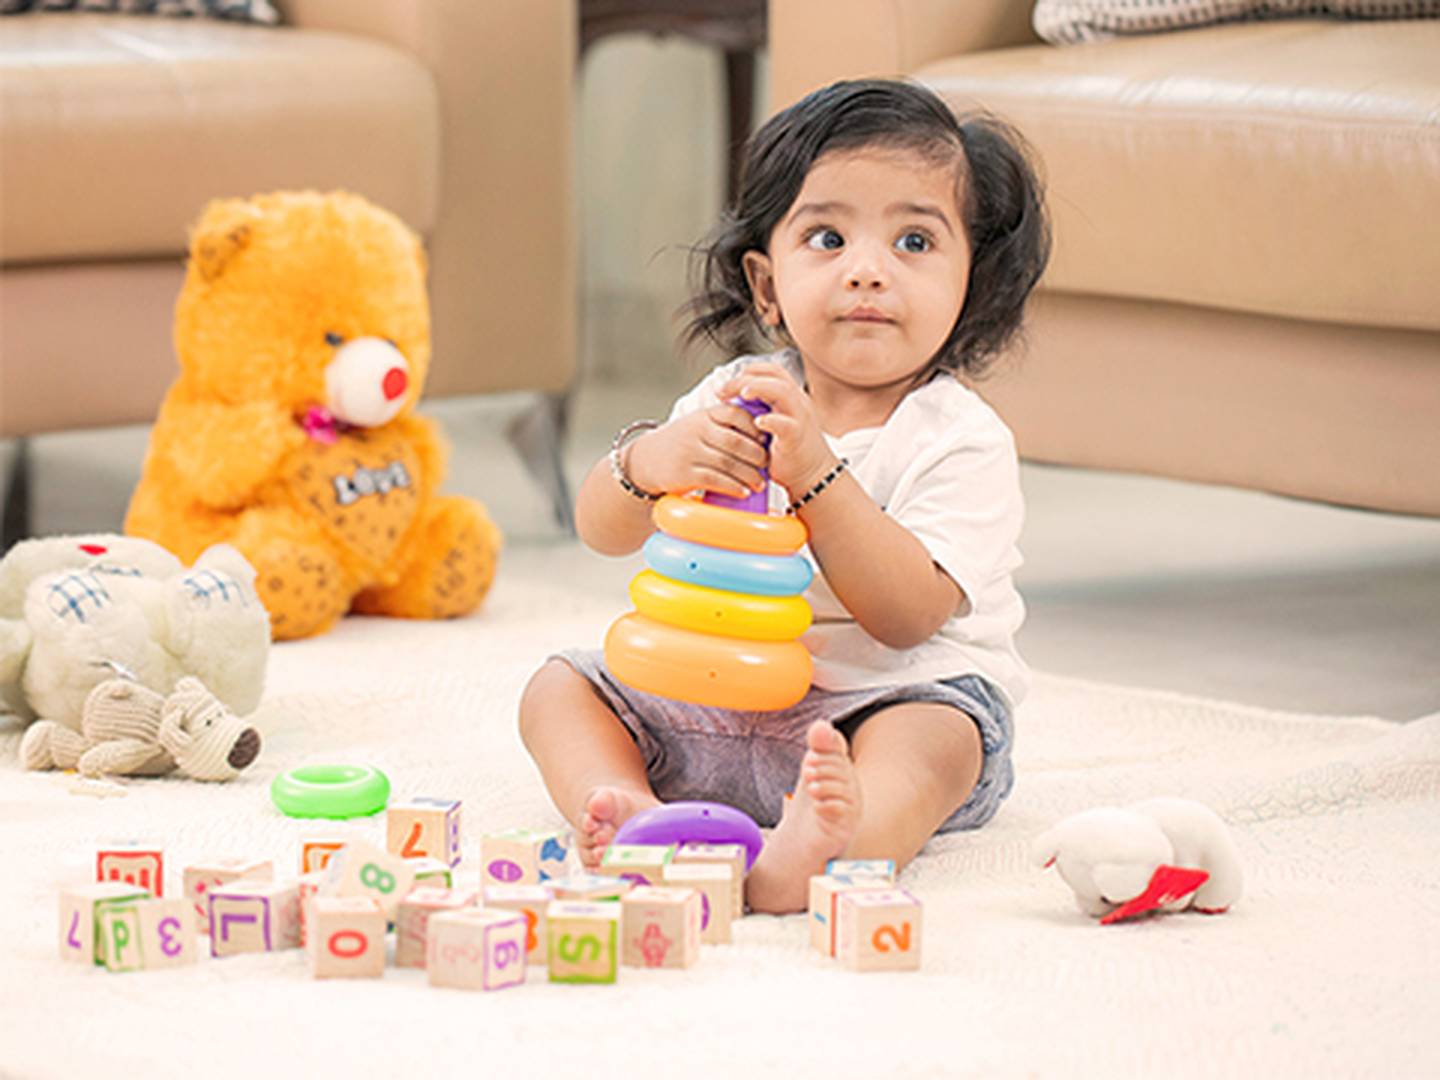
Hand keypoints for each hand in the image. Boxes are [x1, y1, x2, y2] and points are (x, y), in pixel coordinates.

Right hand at [625, 402, 769, 499]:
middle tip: (768, 465)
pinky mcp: (684, 473)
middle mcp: (696, 430)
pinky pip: (715, 480)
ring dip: (749, 475)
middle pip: (736, 442)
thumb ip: (724, 424)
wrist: (646, 460)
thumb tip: (764, 435)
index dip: (755, 428)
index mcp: (704, 415)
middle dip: (757, 455)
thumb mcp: (699, 424)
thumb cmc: (682, 443)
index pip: (736, 415)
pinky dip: (733, 486)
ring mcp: (689, 451)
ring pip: (728, 463)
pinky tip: (743, 491)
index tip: (766, 440)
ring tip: (760, 483)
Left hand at [718, 362, 836, 494]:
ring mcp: (799, 418)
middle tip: (723, 391)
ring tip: (741, 395)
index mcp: (791, 397)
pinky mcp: (797, 437)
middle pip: (774, 375)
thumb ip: (761, 410)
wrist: (815, 476)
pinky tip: (757, 422)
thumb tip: (733, 401)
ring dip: (759, 388)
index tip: (728, 385)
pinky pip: (786, 424)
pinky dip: (771, 420)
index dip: (748, 371)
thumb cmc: (790, 451)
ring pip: (783, 391)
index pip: (771, 371)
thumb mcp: (775, 423)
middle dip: (744, 378)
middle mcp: (797, 403)